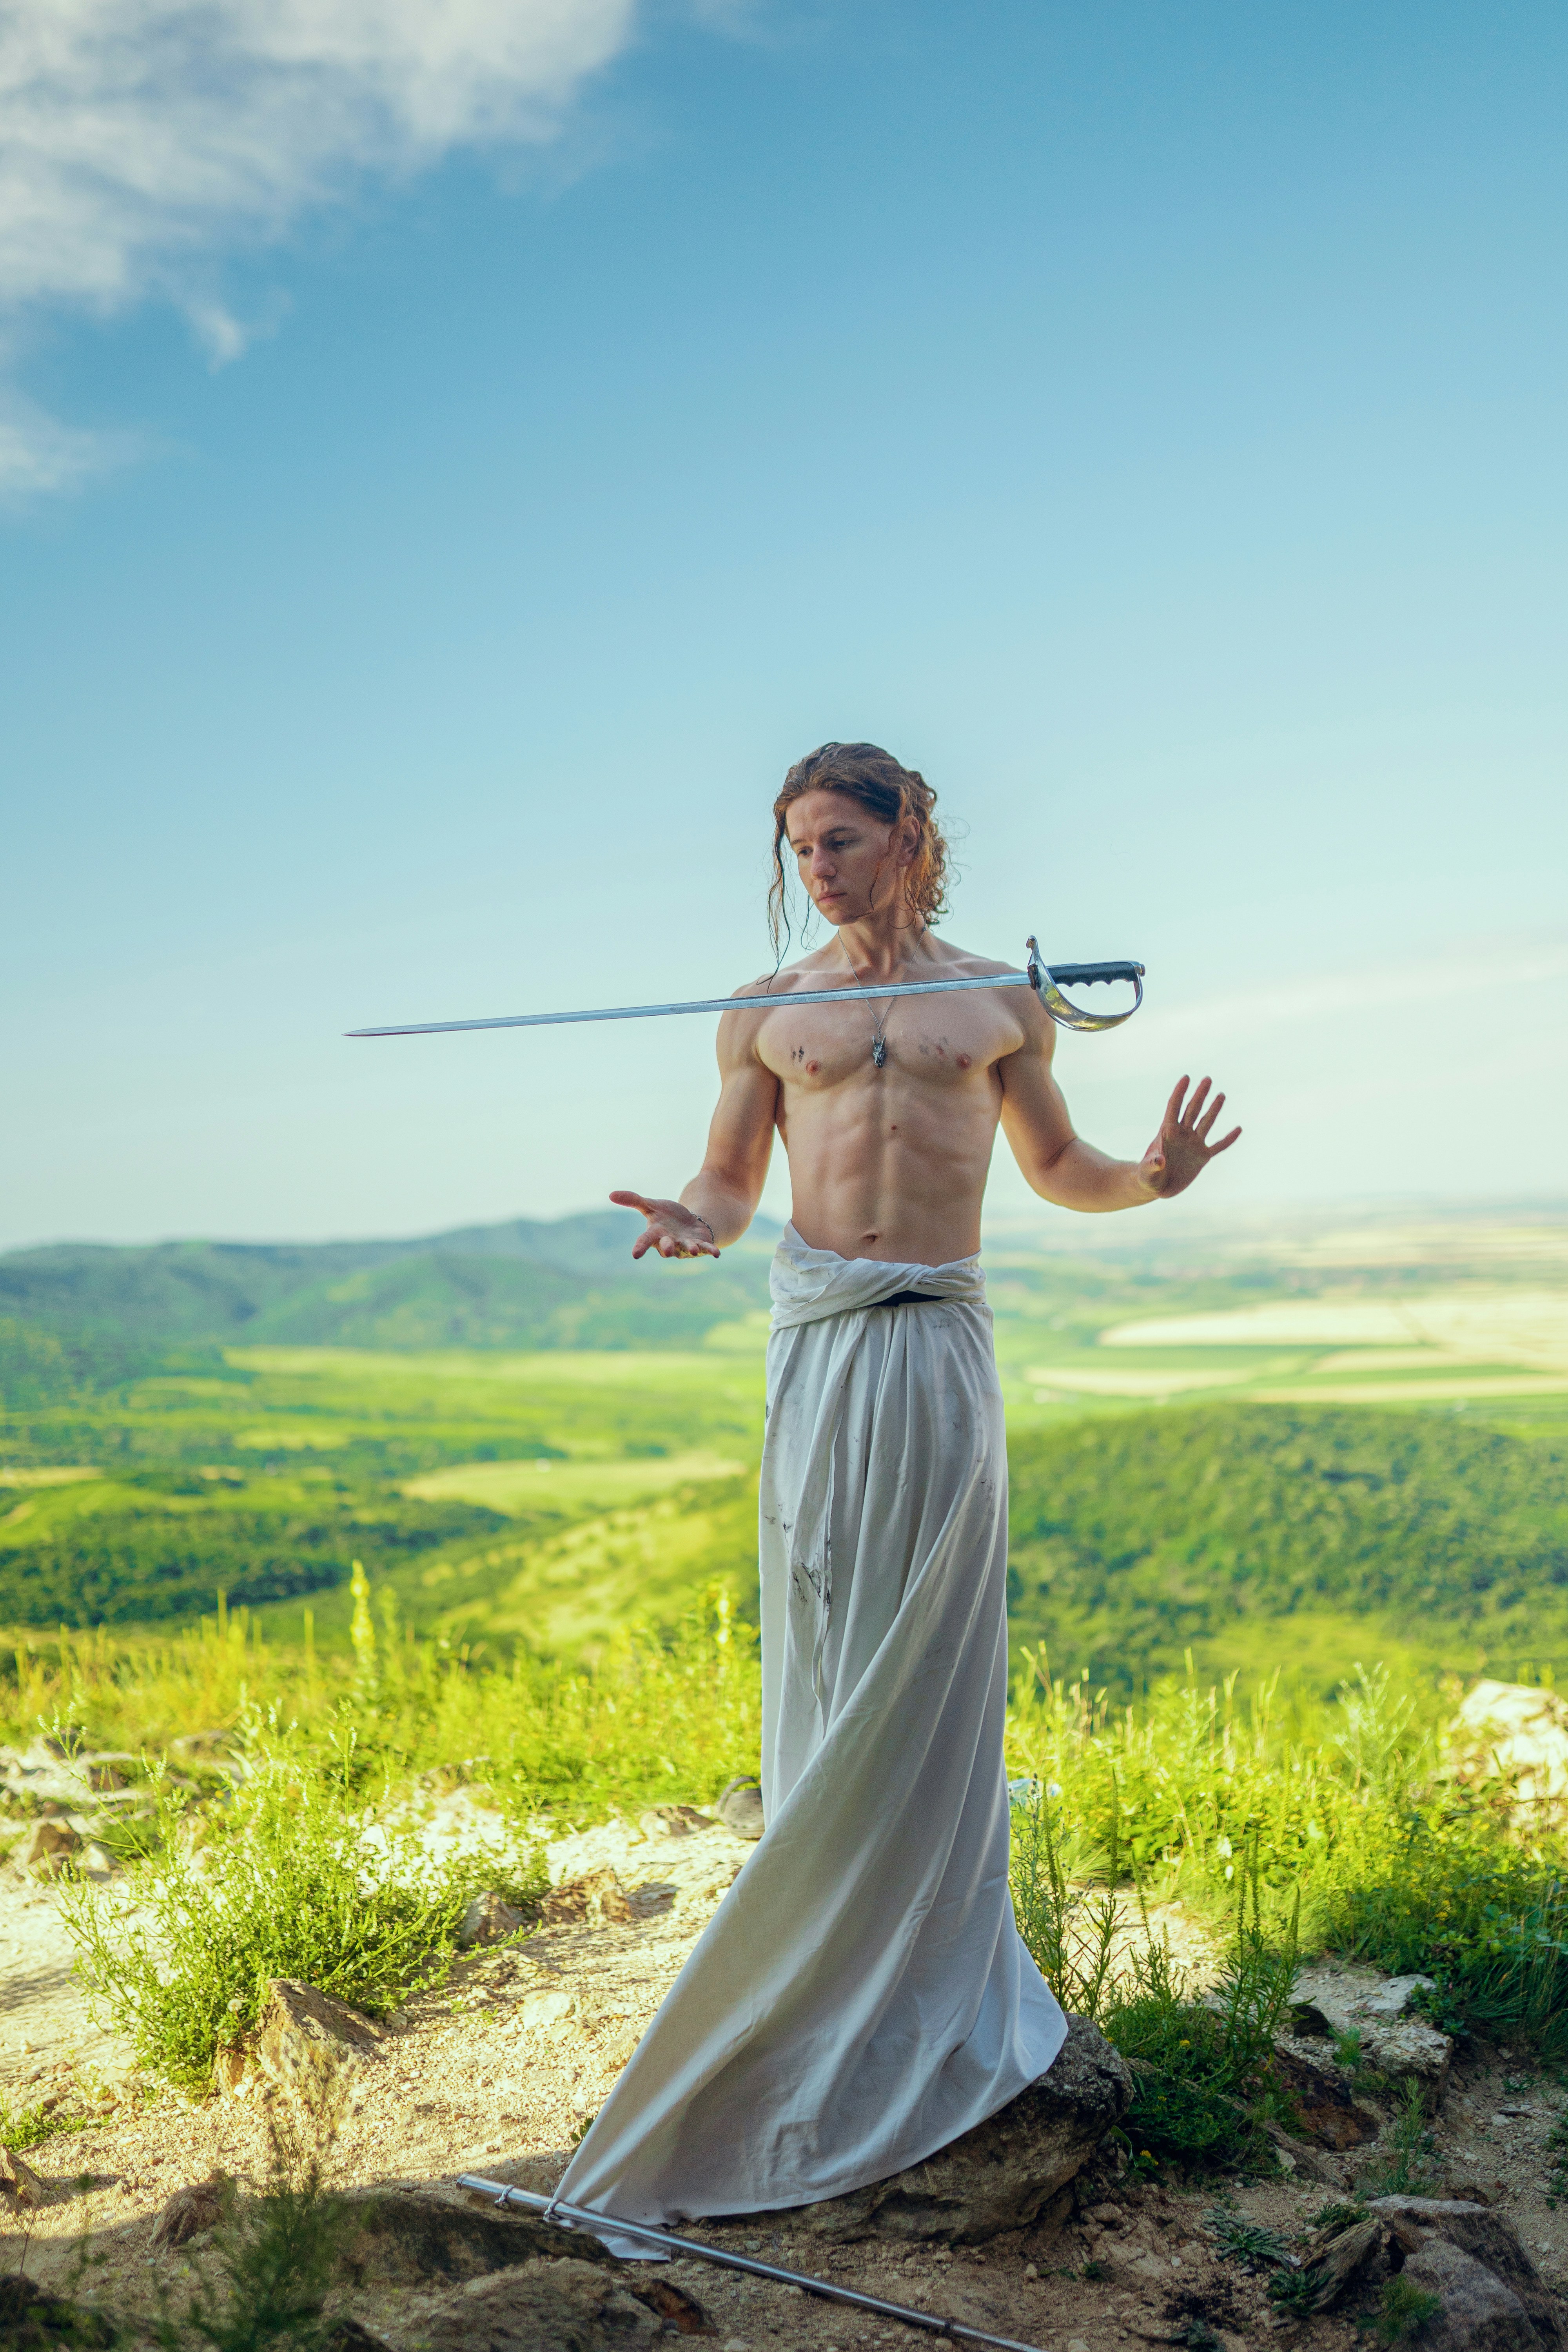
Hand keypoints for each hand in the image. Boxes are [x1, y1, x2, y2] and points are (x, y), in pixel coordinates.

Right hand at [609, 1190, 720, 1259]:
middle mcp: (669, 1243)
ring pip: (686, 1249)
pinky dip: (710, 1251)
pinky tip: (717, 1254)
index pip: (645, 1241)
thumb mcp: (651, 1205)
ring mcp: (684, 1245)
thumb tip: (610, 1194)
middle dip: (667, 1248)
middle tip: (668, 1249)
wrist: (687, 1223)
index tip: (635, 1254)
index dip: (640, 1247)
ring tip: (694, 1249)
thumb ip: (633, 1200)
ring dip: (690, 1249)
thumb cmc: (666, 1216)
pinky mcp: (700, 1245)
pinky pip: (705, 1249)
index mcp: (655, 1234)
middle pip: (666, 1247)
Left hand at [1139, 1077, 1241, 1199]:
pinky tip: (1238, 1129)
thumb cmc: (1148, 1177)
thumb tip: (1159, 1160)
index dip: (1179, 1092)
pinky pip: (1219, 1146)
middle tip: (1207, 1079)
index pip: (1174, 1107)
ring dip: (1214, 1109)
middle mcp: (1182, 1134)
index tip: (1186, 1077)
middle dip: (1199, 1095)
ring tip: (1221, 1095)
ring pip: (1206, 1123)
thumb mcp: (1147, 1172)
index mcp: (1167, 1133)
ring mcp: (1193, 1144)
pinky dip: (1229, 1139)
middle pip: (1192, 1110)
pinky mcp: (1202, 1157)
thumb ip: (1152, 1165)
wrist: (1157, 1186)